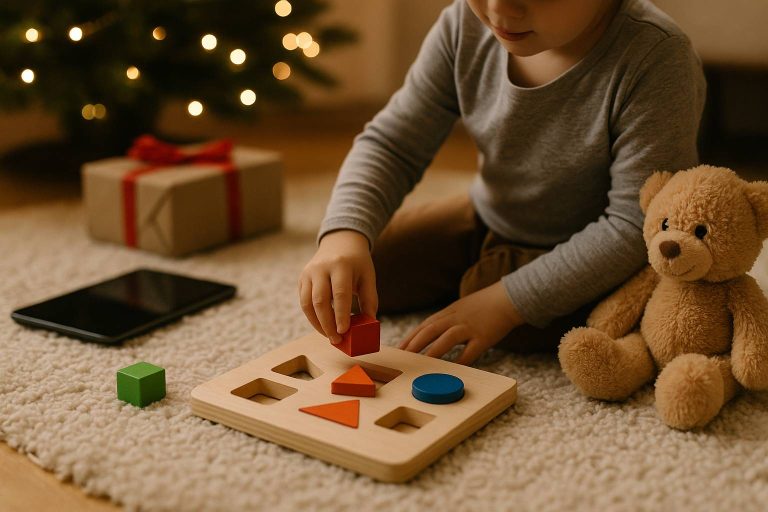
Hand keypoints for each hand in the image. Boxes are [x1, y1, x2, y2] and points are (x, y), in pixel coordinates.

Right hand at [299, 230, 377, 342]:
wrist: (340, 241)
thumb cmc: (358, 263)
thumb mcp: (368, 277)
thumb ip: (370, 300)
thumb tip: (369, 325)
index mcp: (341, 265)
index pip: (340, 293)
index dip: (341, 314)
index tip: (344, 331)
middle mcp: (321, 268)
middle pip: (320, 300)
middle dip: (327, 323)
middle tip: (336, 340)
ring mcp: (308, 273)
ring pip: (307, 303)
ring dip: (317, 323)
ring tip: (329, 336)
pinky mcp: (302, 278)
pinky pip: (303, 302)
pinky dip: (312, 317)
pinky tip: (323, 325)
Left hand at [398, 281, 523, 364]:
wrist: (508, 298)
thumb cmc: (483, 305)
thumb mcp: (460, 308)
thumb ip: (446, 320)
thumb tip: (430, 335)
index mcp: (448, 312)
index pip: (424, 325)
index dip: (410, 337)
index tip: (398, 349)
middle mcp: (456, 319)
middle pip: (430, 330)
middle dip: (414, 344)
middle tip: (403, 358)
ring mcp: (470, 327)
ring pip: (447, 339)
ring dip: (433, 351)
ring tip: (422, 364)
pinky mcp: (484, 337)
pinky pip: (470, 351)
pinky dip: (460, 361)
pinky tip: (452, 370)